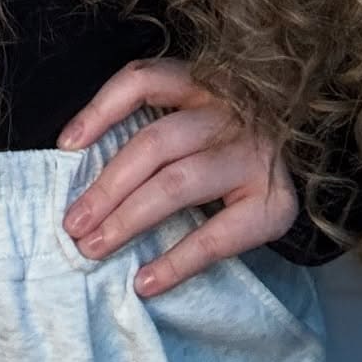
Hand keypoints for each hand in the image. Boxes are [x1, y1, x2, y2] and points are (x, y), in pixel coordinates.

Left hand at [57, 57, 297, 298]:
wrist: (295, 165)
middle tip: (73, 223)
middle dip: (107, 186)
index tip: (66, 146)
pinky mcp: (274, 204)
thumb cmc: (223, 141)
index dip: (100, 109)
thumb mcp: (191, 114)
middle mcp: (230, 111)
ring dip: (128, 219)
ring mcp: (254, 155)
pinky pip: (216, 236)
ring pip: (178, 183)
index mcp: (202, 82)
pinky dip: (176, 261)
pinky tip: (146, 280)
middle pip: (155, 143)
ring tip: (94, 247)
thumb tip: (78, 160)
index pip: (144, 80)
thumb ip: (149, 125)